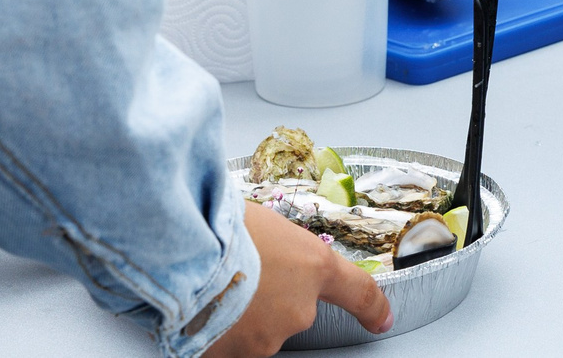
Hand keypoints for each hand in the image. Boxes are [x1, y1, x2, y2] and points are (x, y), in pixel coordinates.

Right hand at [204, 203, 390, 356]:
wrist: (181, 250)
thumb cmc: (216, 222)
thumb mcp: (260, 219)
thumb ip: (276, 246)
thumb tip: (265, 253)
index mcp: (313, 266)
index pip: (357, 291)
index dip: (373, 309)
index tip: (381, 319)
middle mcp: (298, 309)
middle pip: (288, 309)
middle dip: (264, 295)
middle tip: (232, 268)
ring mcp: (266, 339)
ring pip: (255, 329)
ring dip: (236, 313)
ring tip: (208, 285)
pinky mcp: (232, 357)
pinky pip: (227, 344)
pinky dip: (214, 331)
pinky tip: (197, 307)